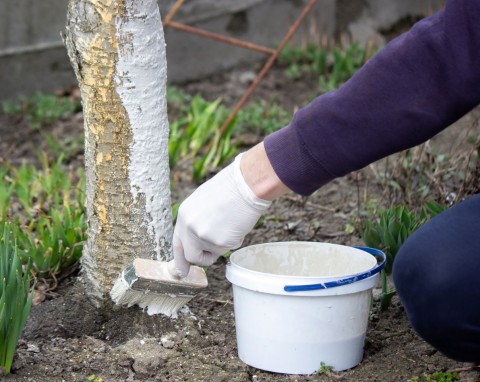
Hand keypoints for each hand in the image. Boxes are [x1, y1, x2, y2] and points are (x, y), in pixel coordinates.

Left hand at [172, 154, 270, 276]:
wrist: (245, 185)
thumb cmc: (230, 189)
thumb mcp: (204, 202)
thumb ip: (198, 221)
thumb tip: (200, 239)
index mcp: (184, 215)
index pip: (178, 242)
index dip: (180, 258)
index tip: (181, 271)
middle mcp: (189, 227)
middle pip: (191, 255)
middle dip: (202, 259)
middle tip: (209, 260)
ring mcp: (202, 236)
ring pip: (213, 252)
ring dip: (222, 244)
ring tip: (231, 224)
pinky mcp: (218, 242)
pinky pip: (227, 249)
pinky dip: (234, 240)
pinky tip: (238, 224)